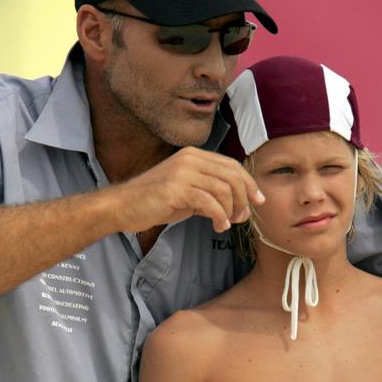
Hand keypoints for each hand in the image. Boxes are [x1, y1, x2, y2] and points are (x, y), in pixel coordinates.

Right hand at [115, 147, 264, 235]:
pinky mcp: (176, 189)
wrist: (123, 206)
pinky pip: (209, 202)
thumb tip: (240, 209)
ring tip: (226, 223)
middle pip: (231, 175)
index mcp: (194, 155)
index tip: (258, 200)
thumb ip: (211, 195)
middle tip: (242, 217)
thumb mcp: (187, 194)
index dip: (248, 183)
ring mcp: (182, 172)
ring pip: (223, 188)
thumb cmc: (154, 202)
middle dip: (243, 198)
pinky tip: (218, 226)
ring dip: (231, 210)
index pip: (231, 165)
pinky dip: (219, 216)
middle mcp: (190, 159)